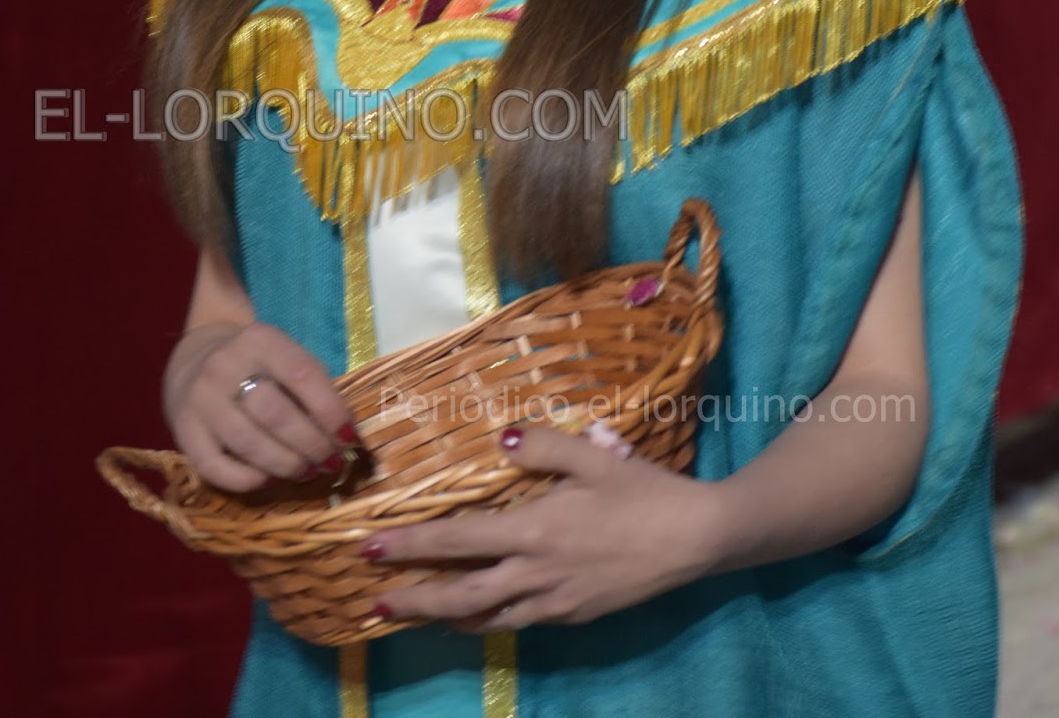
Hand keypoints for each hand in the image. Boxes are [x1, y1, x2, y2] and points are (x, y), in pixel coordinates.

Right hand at [162, 320, 359, 491]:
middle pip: (275, 413)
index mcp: (259, 340)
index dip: (330, 410)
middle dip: (311, 444)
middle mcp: (225, 365)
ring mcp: (200, 399)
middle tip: (330, 461)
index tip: (350, 437)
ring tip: (308, 472)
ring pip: (248, 443)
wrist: (194, 361)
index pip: (302, 374)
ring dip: (286, 465)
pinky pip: (216, 467)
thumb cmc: (255, 364)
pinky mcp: (182, 430)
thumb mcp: (281, 356)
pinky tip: (270, 480)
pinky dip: (248, 480)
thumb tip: (344, 435)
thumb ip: (310, 386)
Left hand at [364, 422, 715, 631]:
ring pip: (486, 619)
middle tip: (372, 601)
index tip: (369, 546)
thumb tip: (503, 440)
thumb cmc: (642, 492)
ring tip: (411, 615)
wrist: (694, 540)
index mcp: (534, 531)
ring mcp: (554, 601)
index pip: (457, 541)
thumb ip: (545, 447)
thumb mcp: (595, 455)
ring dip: (443, 618)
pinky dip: (487, 623)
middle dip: (412, 599)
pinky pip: (518, 623)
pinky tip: (477, 618)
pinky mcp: (574, 616)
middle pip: (459, 596)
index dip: (409, 545)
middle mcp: (535, 574)